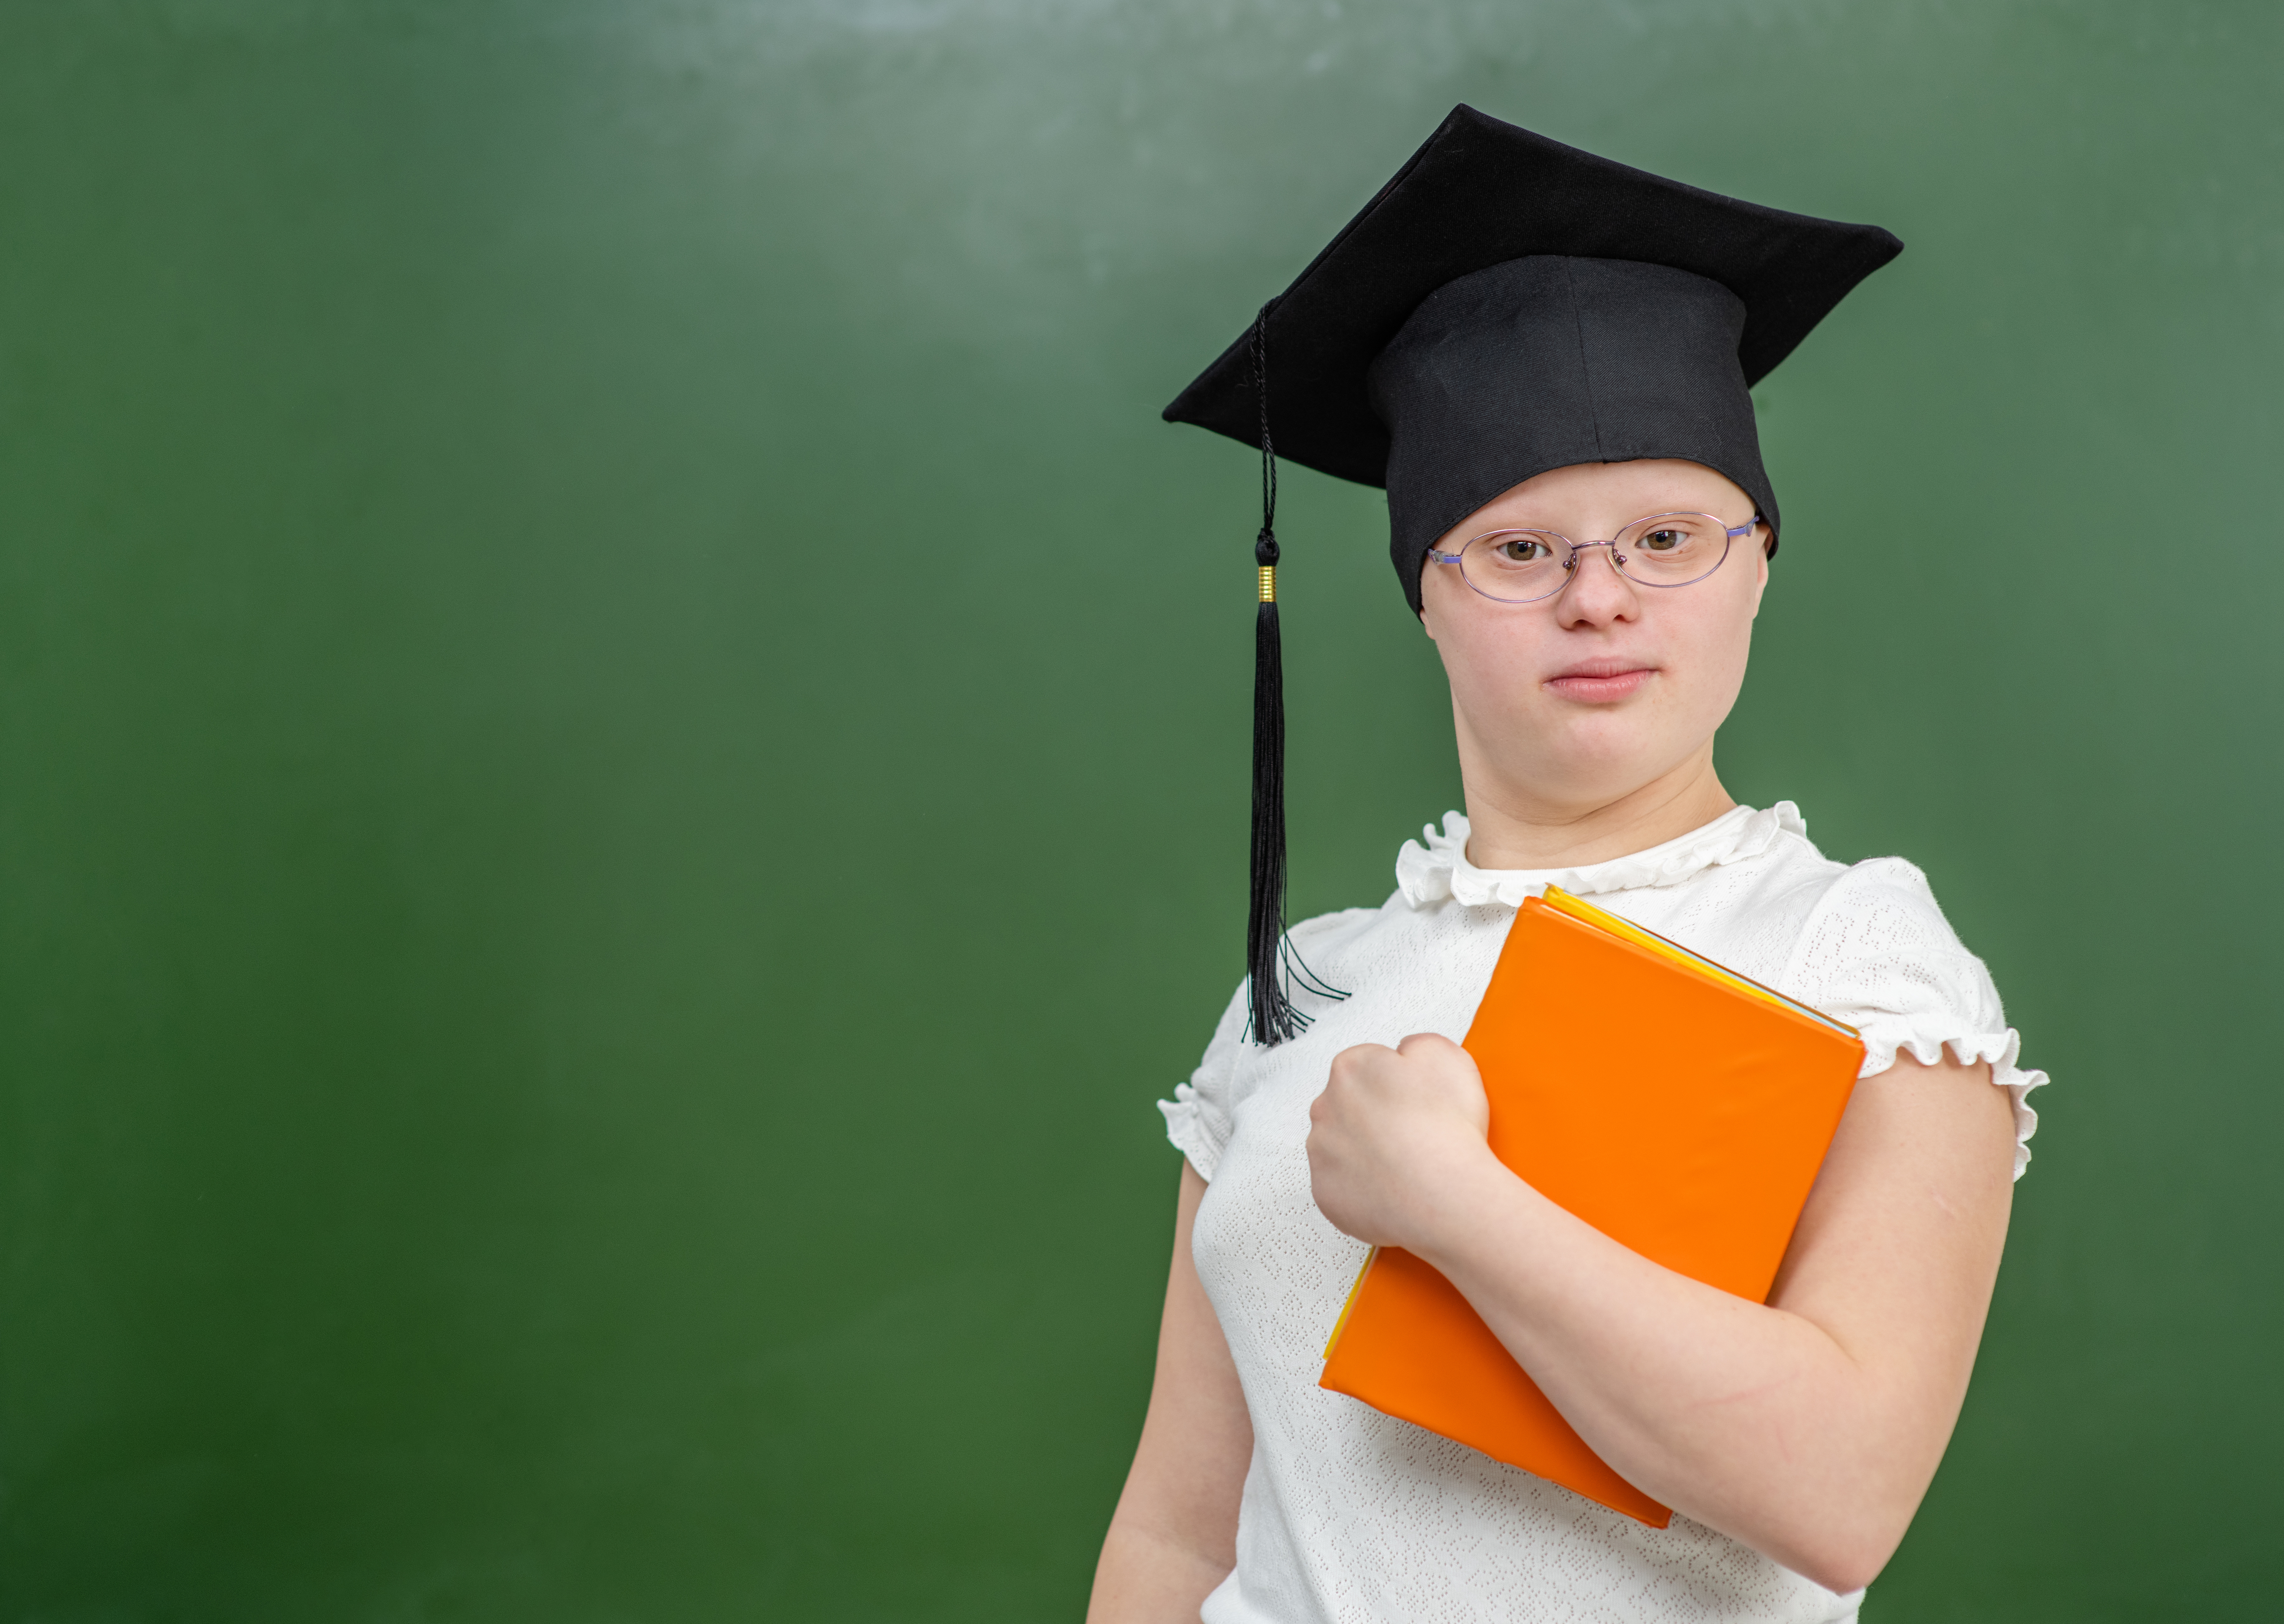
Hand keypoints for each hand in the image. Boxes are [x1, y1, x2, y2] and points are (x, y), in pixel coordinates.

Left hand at [1306, 1033, 1501, 1252]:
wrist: (1444, 1196)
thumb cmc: (1445, 1131)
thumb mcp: (1445, 1055)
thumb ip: (1417, 1044)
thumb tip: (1406, 1051)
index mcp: (1352, 1068)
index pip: (1368, 1065)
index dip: (1398, 1082)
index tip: (1415, 1099)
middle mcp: (1326, 1106)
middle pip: (1350, 1104)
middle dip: (1377, 1115)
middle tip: (1414, 1132)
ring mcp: (1321, 1151)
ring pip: (1343, 1145)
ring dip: (1367, 1151)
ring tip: (1407, 1164)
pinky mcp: (1324, 1190)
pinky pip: (1342, 1184)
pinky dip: (1364, 1187)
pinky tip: (1393, 1188)